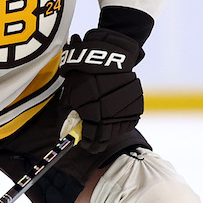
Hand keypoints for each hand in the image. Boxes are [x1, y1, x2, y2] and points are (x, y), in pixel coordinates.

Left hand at [58, 28, 144, 153]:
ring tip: (101, 125)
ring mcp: (125, 110)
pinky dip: (120, 122)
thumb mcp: (69, 96)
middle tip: (92, 138)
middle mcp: (111, 114)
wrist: (108, 57)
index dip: (88, 144)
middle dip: (98, 138)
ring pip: (118, 130)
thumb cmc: (83, 76)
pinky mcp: (136, 105)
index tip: (84, 144)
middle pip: (106, 137)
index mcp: (92, 113)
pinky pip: (129, 121)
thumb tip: (66, 135)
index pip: (92, 139)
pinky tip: (112, 118)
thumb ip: (68, 117)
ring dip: (109, 130)